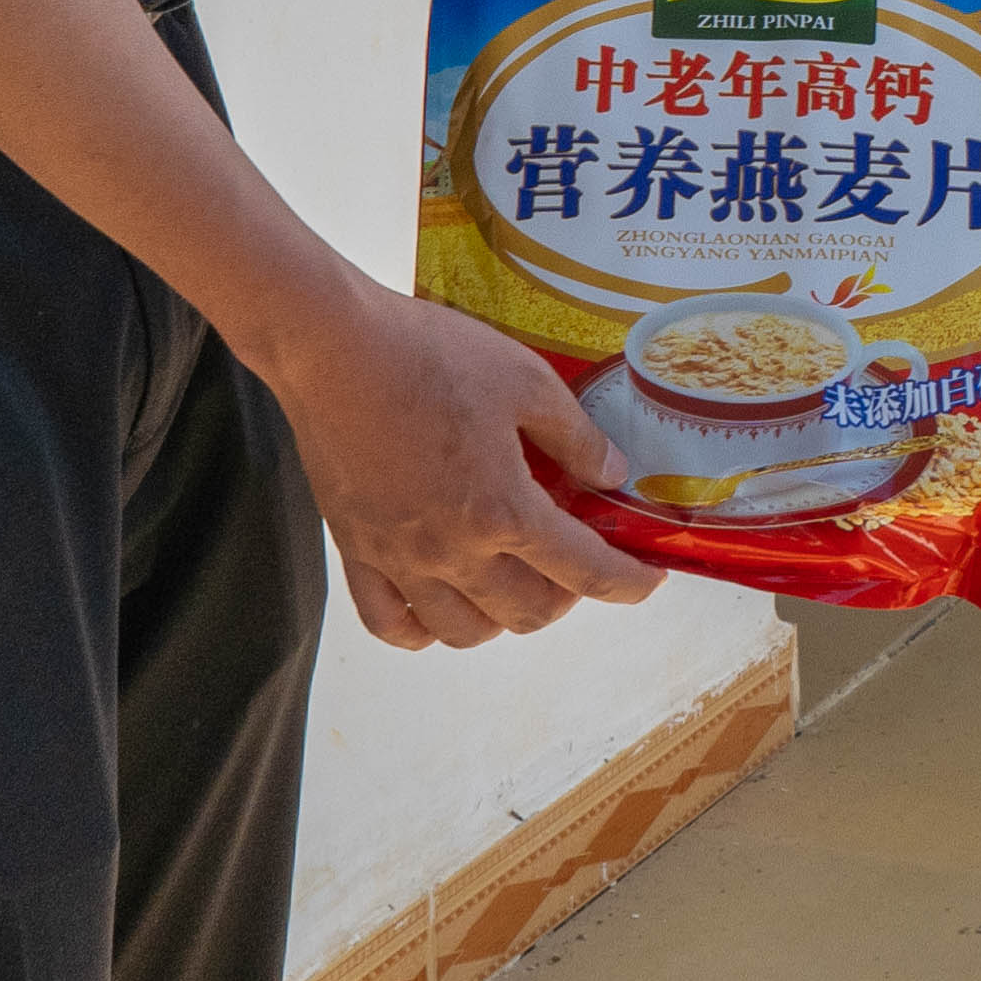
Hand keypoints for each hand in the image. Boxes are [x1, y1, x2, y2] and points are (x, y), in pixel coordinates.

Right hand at [248, 281, 664, 650]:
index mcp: (503, 510)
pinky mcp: (355, 551)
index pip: (583, 571)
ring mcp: (399, 559)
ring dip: (502, 617)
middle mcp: (454, 551)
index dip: (627, 583)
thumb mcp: (524, 379)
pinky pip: (390, 624)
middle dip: (568, 596)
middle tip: (574, 561)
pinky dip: (421, 631)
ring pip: (464, 631)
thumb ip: (575, 437)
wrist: (331, 348)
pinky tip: (437, 606)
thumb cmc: (429, 355)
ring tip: (512, 581)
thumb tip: (612, 474)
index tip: (648, 581)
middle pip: (528, 612)